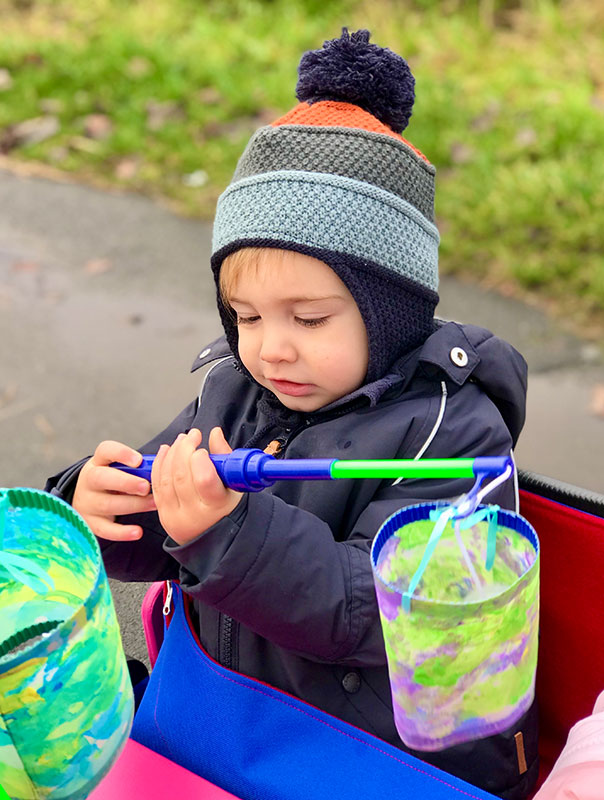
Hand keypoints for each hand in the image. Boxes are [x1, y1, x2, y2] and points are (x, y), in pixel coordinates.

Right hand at [73, 441, 155, 540]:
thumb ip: (140, 467)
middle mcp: (89, 480)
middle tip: (146, 487)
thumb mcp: (122, 469)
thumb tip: (167, 463)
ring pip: (108, 504)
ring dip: (134, 505)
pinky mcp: (91, 523)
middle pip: (102, 478)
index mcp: (99, 462)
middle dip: (126, 482)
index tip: (139, 460)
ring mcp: (87, 503)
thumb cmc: (116, 481)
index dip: (121, 454)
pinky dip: (122, 532)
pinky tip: (138, 532)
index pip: (105, 450)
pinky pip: (105, 529)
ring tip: (154, 504)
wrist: (90, 501)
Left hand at [151, 427, 241, 544]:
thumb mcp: (233, 484)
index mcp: (216, 506)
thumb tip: (215, 433)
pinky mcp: (162, 513)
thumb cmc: (226, 507)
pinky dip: (159, 464)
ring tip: (181, 441)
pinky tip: (166, 451)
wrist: (213, 538)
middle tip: (191, 436)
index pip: (204, 479)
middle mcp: (193, 513)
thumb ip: (224, 456)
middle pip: (182, 476)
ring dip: (171, 454)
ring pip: (166, 478)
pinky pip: (157, 484)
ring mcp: (175, 514)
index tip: (204, 450)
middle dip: (184, 450)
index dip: (200, 459)